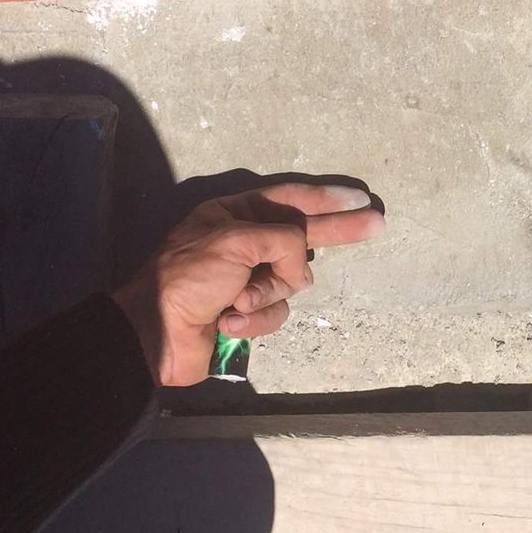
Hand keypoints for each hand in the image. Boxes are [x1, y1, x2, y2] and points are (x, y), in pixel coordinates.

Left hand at [112, 184, 384, 385]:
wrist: (155, 334)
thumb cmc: (189, 278)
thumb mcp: (236, 243)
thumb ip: (283, 240)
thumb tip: (300, 267)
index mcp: (234, 215)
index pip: (290, 200)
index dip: (326, 198)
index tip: (358, 198)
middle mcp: (244, 243)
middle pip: (303, 235)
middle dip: (336, 231)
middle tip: (376, 223)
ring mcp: (246, 279)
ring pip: (290, 282)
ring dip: (267, 293)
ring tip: (237, 301)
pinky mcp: (246, 313)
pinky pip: (274, 312)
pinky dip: (254, 319)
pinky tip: (229, 322)